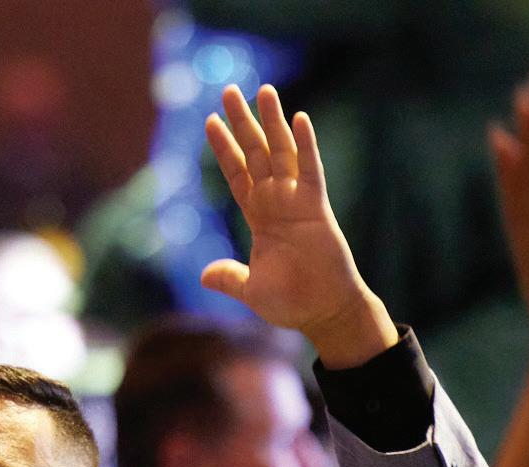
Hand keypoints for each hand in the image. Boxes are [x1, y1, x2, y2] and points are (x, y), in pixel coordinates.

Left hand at [202, 86, 397, 367]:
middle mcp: (277, 202)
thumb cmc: (292, 302)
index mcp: (260, 217)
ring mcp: (298, 202)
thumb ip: (229, 277)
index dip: (224, 148)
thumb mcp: (250, 290)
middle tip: (229, 90)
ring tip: (264, 90)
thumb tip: (204, 275)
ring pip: (282, 152)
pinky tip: (299, 120)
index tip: (210, 121)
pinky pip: (311, 170)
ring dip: (272, 121)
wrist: (324, 314)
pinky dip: (305, 146)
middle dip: (243, 121)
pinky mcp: (317, 208)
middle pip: (256, 152)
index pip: (237, 174)